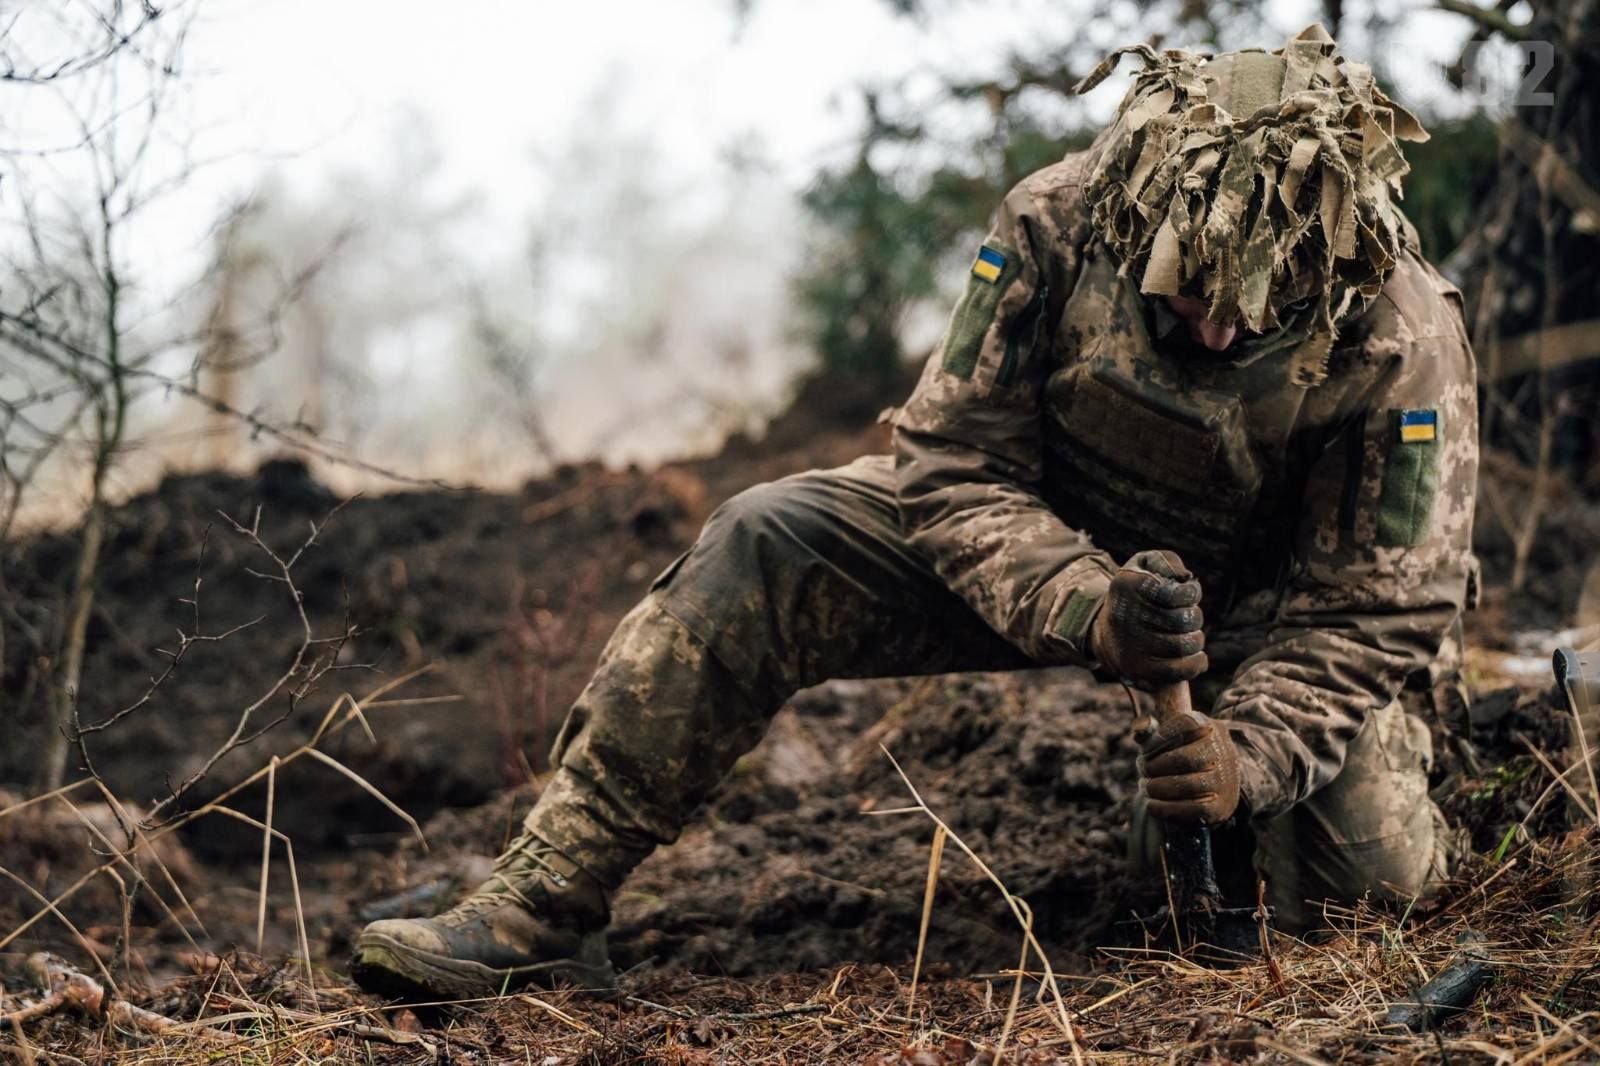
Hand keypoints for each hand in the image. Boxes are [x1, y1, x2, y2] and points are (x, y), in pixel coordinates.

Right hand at [1089, 550, 1206, 683]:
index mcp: (1126, 586)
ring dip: (1196, 639)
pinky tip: (1197, 656)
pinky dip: (1196, 664)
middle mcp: (1124, 617)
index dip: (1190, 594)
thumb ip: (1167, 562)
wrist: (1109, 634)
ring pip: (1184, 645)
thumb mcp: (1144, 566)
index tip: (1186, 594)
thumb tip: (1185, 579)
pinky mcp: (1138, 671)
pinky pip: (1178, 671)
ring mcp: (1130, 647)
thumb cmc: (1137, 595)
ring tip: (1189, 635)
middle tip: (1187, 617)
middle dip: (1194, 617)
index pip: (1174, 593)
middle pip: (1183, 621)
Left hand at [1135, 708, 1240, 826]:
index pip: (1183, 726)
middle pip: (1184, 759)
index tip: (1144, 750)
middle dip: (1155, 766)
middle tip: (1142, 769)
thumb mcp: (1173, 736)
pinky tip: (1151, 805)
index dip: (1157, 739)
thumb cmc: (1185, 752)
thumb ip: (1152, 730)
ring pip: (1188, 785)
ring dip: (1158, 787)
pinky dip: (1166, 808)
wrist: (1219, 783)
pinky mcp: (1221, 806)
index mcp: (1207, 727)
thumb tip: (1139, 728)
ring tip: (1145, 787)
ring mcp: (1224, 780)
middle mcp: (1221, 752)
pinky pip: (1192, 809)